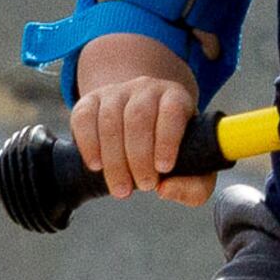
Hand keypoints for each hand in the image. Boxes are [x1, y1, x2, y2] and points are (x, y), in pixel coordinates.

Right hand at [71, 73, 212, 203]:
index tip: (163, 168)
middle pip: (138, 117)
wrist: (142, 123)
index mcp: (176, 98)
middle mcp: (146, 89)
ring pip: (110, 119)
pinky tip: (96, 166)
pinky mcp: (91, 100)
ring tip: (121, 188)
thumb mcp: (195, 166)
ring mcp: (116, 92)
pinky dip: (88, 144)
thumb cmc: (172, 149)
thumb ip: (194, 187)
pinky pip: (84, 118)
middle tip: (143, 186)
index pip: (172, 110)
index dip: (167, 139)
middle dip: (138, 157)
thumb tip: (165, 190)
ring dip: (114, 159)